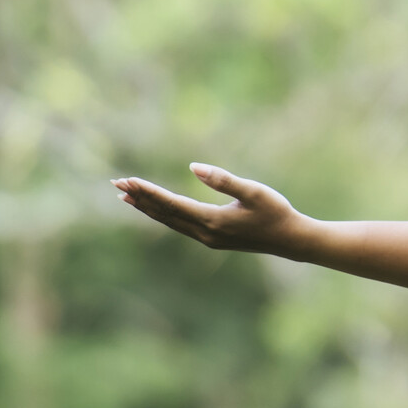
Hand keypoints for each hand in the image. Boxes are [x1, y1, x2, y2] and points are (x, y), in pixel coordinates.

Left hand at [113, 163, 311, 255]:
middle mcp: (204, 233)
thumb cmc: (276, 212)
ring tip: (126, 196)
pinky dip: (162, 215)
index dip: (149, 192)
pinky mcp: (211, 238)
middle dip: (140, 198)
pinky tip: (155, 209)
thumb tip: (192, 167)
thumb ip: (223, 179)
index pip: (172, 204)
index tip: (128, 180)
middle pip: (164, 214)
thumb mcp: (254, 191)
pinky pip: (178, 225)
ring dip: (147, 208)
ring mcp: (206, 238)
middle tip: (116, 183)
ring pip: (168, 221)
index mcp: (212, 221)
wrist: (290, 240)